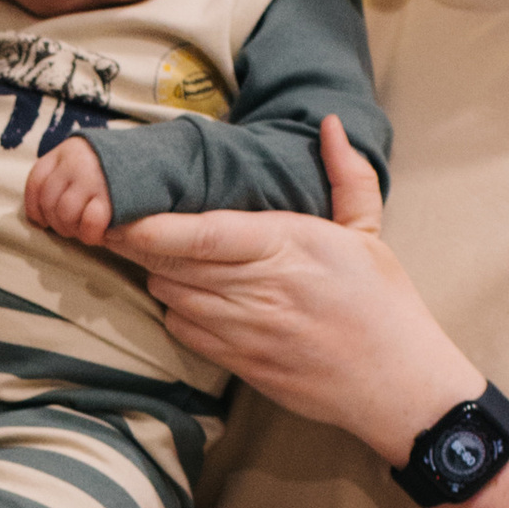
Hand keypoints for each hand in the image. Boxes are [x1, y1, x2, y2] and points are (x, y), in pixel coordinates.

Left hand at [23, 138, 113, 243]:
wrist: (160, 157)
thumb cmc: (120, 166)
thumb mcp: (89, 156)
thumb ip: (67, 173)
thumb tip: (40, 212)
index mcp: (68, 149)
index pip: (36, 180)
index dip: (34, 207)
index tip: (40, 221)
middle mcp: (77, 162)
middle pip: (48, 202)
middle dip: (57, 222)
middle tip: (72, 228)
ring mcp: (94, 180)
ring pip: (65, 215)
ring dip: (73, 230)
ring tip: (86, 231)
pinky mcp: (112, 199)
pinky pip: (89, 224)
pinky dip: (90, 234)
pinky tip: (99, 234)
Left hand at [106, 117, 479, 460]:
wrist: (396, 384)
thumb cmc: (383, 304)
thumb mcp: (370, 232)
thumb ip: (347, 174)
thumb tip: (328, 123)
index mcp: (288, 247)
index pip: (202, 236)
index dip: (152, 226)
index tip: (121, 212)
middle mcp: (259, 289)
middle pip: (172, 264)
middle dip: (138, 244)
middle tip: (112, 222)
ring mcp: (246, 331)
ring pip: (172, 296)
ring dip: (158, 274)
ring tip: (151, 254)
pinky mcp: (240, 364)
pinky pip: (184, 332)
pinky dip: (176, 310)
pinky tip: (187, 296)